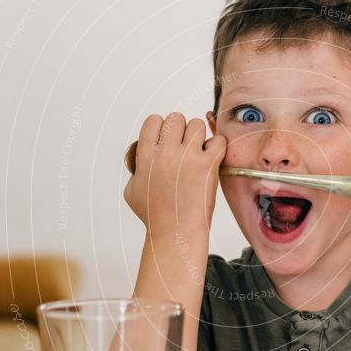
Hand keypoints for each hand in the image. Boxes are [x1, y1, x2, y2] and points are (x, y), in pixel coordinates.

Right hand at [124, 112, 226, 236]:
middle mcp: (166, 153)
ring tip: (199, 151)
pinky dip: (217, 147)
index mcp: (146, 156)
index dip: (161, 127)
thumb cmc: (154, 215)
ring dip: (199, 136)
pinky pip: (218, 140)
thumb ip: (137, 169)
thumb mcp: (132, 191)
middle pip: (176, 118)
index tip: (167, 139)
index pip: (154, 120)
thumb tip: (141, 160)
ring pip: (197, 125)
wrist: (175, 232)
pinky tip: (212, 158)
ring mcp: (188, 158)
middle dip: (181, 129)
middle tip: (184, 145)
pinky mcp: (207, 165)